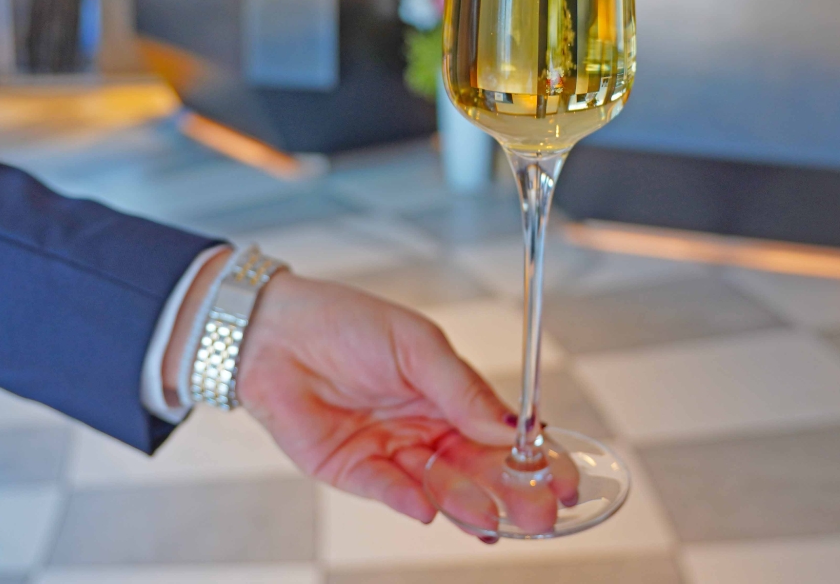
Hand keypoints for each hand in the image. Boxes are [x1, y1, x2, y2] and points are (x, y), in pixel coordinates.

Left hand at [164, 254, 516, 524]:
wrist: (275, 330)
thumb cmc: (346, 322)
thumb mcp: (416, 344)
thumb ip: (462, 389)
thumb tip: (511, 427)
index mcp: (450, 395)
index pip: (502, 434)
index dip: (535, 457)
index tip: (564, 478)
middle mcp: (426, 428)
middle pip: (477, 468)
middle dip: (510, 492)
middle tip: (539, 513)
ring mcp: (391, 451)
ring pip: (438, 485)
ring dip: (464, 502)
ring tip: (490, 517)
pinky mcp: (352, 469)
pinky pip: (387, 489)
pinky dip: (407, 499)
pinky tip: (428, 506)